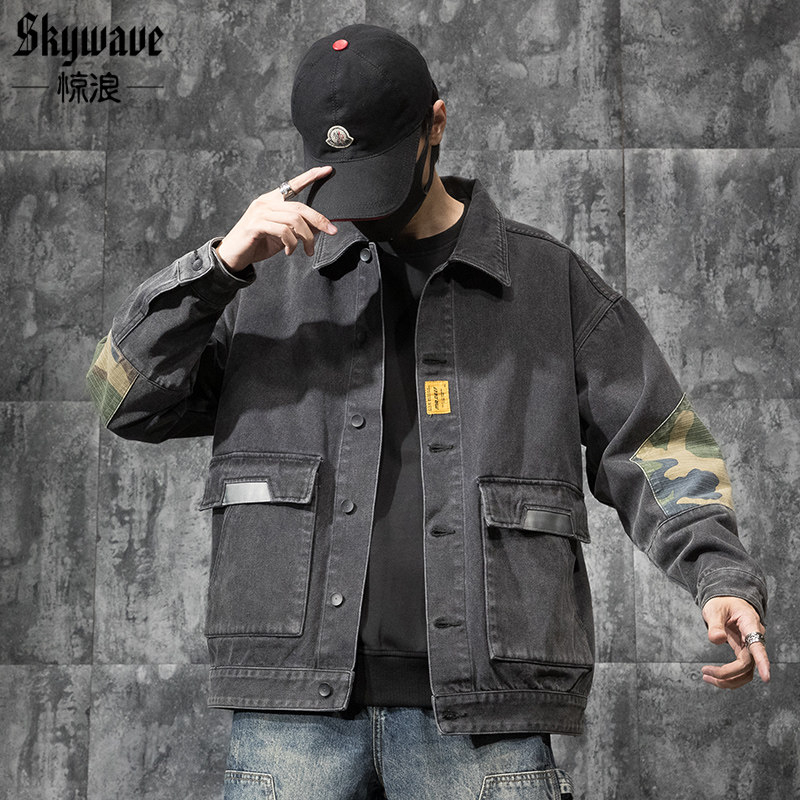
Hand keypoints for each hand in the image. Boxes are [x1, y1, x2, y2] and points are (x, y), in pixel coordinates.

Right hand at [216, 166, 337, 270]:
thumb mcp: (282, 235)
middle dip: (320, 220)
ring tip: (307, 250)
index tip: (327, 171)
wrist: (233, 255)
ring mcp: (260, 213)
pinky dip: (291, 243)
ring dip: (306, 238)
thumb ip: (297, 228)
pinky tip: (289, 251)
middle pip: (300, 207)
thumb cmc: (258, 243)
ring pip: (294, 220)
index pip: (293, 184)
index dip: (310, 177)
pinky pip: (283, 231)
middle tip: (332, 231)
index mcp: (272, 200)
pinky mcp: (256, 226)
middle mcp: (266, 202)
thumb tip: (320, 226)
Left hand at [701, 596, 769, 688]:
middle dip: (727, 673)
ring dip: (729, 679)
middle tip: (705, 672)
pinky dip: (729, 676)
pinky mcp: (744, 652)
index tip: (767, 677)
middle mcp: (754, 638)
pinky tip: (714, 676)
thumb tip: (717, 640)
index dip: (762, 662)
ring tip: (707, 677)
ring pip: (746, 672)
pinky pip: (741, 670)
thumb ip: (715, 624)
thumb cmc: (722, 603)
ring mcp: (750, 647)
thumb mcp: (715, 609)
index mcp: (749, 624)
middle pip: (748, 664)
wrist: (727, 601)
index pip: (757, 646)